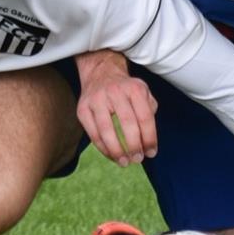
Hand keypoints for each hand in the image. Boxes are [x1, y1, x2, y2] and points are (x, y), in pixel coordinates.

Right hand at [75, 50, 157, 166]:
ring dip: (117, 151)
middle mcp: (115, 92)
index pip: (145, 117)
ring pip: (107, 131)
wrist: (100, 72)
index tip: (151, 153)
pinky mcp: (82, 109)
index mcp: (134, 88)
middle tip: (138, 159)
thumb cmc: (126, 89)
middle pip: (127, 124)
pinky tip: (112, 156)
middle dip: (134, 146)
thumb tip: (148, 141)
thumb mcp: (143, 93)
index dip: (150, 138)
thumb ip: (149, 112)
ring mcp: (96, 100)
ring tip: (124, 162)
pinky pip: (93, 134)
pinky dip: (103, 148)